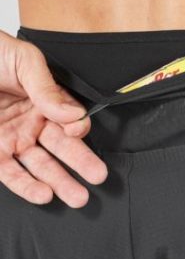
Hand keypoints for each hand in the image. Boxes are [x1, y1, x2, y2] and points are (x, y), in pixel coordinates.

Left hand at [0, 30, 107, 207]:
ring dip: (60, 182)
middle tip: (98, 176)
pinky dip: (28, 186)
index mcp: (44, 100)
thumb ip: (49, 88)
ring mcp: (12, 139)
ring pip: (41, 167)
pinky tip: (44, 195)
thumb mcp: (23, 61)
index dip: (77, 128)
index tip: (76, 131)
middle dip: (82, 164)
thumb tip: (73, 113)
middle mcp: (32, 123)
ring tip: (78, 197)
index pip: (71, 120)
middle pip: (62, 148)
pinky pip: (11, 175)